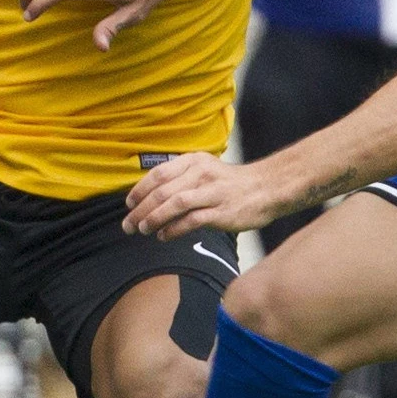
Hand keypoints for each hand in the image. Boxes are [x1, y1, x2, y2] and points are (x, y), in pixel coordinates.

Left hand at [125, 152, 294, 238]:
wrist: (267, 188)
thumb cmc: (232, 184)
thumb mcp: (206, 170)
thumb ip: (182, 179)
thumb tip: (152, 197)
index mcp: (194, 161)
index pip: (158, 174)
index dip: (139, 190)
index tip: (129, 205)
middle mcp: (201, 173)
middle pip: (162, 191)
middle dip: (140, 210)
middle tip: (129, 225)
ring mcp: (212, 192)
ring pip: (174, 204)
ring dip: (153, 219)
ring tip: (143, 230)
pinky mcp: (221, 211)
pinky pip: (191, 221)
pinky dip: (173, 230)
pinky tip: (164, 236)